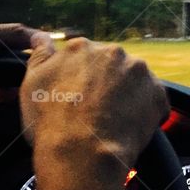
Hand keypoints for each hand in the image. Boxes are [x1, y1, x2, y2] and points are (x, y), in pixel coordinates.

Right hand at [20, 36, 168, 175]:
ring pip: (135, 81)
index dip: (84, 79)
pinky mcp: (157, 93)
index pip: (87, 58)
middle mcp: (113, 52)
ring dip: (129, 95)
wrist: (81, 152)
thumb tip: (39, 37)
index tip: (81, 97)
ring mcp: (138, 71)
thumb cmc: (51, 121)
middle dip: (108, 84)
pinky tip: (131, 128)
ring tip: (116, 121)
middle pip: (113, 66)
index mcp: (82, 47)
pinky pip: (155, 101)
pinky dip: (147, 112)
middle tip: (98, 111)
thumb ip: (39, 55)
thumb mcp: (32, 83)